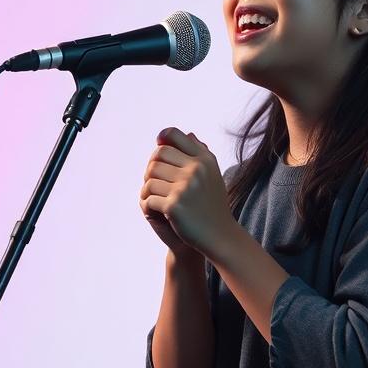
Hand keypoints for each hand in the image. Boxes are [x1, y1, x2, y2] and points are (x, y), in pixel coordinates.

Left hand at [139, 126, 235, 258]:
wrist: (220, 235)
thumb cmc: (212, 204)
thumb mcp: (211, 174)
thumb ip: (199, 153)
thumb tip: (187, 132)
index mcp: (204, 159)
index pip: (174, 136)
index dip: (162, 138)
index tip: (159, 146)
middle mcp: (196, 170)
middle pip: (157, 156)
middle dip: (152, 169)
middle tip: (155, 182)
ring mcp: (185, 188)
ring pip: (149, 179)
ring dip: (147, 190)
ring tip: (153, 198)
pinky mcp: (174, 206)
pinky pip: (148, 199)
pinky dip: (148, 206)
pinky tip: (155, 211)